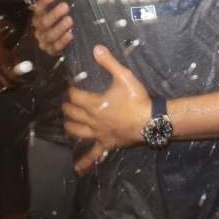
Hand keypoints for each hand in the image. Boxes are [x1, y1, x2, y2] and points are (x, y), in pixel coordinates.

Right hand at [0, 19, 23, 90]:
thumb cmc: (4, 52)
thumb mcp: (13, 57)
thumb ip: (19, 66)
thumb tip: (33, 71)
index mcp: (2, 66)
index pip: (12, 78)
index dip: (19, 82)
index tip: (24, 82)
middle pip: (5, 85)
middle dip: (14, 87)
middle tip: (19, 87)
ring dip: (7, 90)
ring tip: (13, 88)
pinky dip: (0, 89)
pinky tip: (6, 88)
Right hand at [32, 0, 73, 55]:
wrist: (61, 42)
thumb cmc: (62, 22)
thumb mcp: (60, 13)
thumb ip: (62, 6)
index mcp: (39, 18)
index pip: (38, 9)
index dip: (45, 1)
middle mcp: (39, 30)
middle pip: (44, 22)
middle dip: (54, 14)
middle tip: (65, 6)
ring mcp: (44, 41)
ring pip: (50, 35)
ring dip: (59, 28)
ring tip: (69, 20)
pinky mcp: (51, 51)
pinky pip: (56, 47)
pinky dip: (63, 42)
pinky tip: (70, 35)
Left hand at [62, 45, 150, 175]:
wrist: (151, 120)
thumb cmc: (137, 99)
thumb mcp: (124, 76)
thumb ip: (109, 62)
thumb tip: (96, 48)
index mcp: (94, 104)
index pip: (76, 96)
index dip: (72, 91)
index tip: (72, 88)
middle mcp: (92, 120)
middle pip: (74, 114)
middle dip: (68, 107)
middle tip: (67, 104)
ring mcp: (98, 134)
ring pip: (78, 132)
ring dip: (70, 127)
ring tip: (67, 123)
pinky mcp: (107, 144)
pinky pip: (93, 155)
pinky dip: (85, 162)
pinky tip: (77, 170)